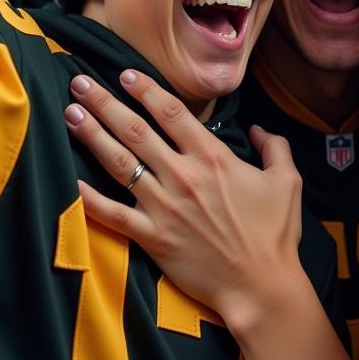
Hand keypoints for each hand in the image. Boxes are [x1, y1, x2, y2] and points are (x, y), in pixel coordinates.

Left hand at [64, 70, 303, 321]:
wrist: (260, 285)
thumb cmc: (275, 234)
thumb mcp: (287, 181)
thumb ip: (275, 147)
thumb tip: (260, 129)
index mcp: (212, 158)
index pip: (171, 112)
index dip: (146, 89)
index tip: (125, 74)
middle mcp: (182, 176)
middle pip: (135, 130)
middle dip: (105, 103)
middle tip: (80, 83)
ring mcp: (164, 207)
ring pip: (119, 163)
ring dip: (92, 136)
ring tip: (71, 115)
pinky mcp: (152, 238)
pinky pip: (113, 215)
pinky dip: (90, 198)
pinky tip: (72, 181)